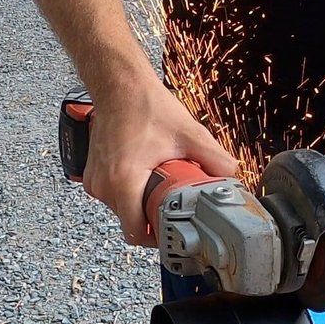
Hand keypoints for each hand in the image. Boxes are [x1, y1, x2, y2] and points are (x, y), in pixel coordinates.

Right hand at [83, 76, 238, 246]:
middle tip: (171, 202)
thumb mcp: (188, 134)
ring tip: (157, 184)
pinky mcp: (92, 174)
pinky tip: (143, 175)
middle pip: (131, 221)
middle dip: (152, 216)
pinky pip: (113, 195)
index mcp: (124, 180)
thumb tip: (232, 175)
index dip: (157, 237)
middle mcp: (105, 184)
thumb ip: (214, 158)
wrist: (119, 86)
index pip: (136, 232)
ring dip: (140, 203)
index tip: (172, 230)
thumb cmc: (144, 106)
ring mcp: (96, 180)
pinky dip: (128, 191)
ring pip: (121, 209)